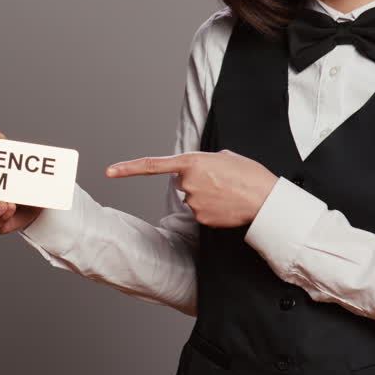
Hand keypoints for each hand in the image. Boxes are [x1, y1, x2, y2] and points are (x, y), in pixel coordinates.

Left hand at [105, 149, 277, 227]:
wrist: (265, 198)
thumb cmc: (249, 174)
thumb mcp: (225, 156)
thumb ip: (204, 161)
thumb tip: (199, 171)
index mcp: (192, 161)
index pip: (152, 165)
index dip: (128, 168)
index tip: (109, 171)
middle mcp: (187, 183)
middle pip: (182, 183)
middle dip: (197, 181)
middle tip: (221, 180)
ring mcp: (193, 202)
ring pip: (192, 198)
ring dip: (206, 195)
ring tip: (227, 192)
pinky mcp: (201, 218)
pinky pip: (200, 212)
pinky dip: (211, 209)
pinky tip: (226, 205)